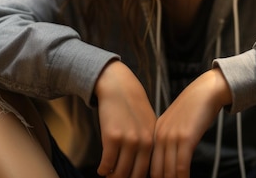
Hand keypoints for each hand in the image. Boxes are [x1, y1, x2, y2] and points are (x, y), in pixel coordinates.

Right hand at [94, 61, 155, 177]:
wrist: (118, 86)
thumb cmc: (131, 106)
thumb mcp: (147, 123)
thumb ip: (148, 143)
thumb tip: (143, 167)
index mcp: (154, 140)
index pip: (149, 170)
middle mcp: (144, 142)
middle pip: (135, 175)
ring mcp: (129, 140)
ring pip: (120, 173)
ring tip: (108, 176)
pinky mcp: (113, 137)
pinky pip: (107, 164)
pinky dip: (103, 170)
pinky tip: (101, 169)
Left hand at [150, 68, 231, 177]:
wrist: (205, 92)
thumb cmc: (194, 109)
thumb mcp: (174, 124)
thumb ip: (168, 139)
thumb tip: (168, 161)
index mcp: (155, 133)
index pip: (149, 164)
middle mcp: (160, 136)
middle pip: (156, 171)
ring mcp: (172, 137)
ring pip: (169, 171)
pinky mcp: (186, 138)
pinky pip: (182, 166)